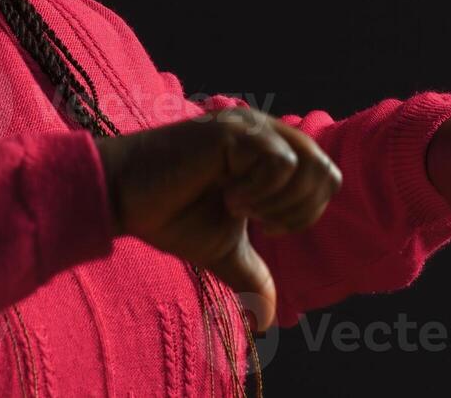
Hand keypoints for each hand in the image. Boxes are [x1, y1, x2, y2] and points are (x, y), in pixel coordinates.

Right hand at [93, 108, 341, 329]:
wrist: (124, 197)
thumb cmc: (170, 215)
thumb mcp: (223, 250)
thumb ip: (253, 275)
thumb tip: (268, 323)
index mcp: (270, 151)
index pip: (326, 178)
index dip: (304, 213)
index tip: (263, 225)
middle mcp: (265, 132)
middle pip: (326, 171)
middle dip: (296, 210)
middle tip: (255, 220)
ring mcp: (249, 127)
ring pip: (307, 163)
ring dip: (276, 200)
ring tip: (236, 205)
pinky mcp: (232, 131)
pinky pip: (279, 161)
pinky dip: (259, 191)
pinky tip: (227, 196)